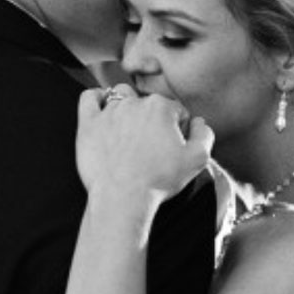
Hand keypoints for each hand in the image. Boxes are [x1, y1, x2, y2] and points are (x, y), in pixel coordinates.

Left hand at [75, 85, 213, 203]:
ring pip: (120, 96)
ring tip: (129, 128)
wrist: (122, 196)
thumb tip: (198, 121)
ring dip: (127, 105)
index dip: (178, 130)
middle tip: (152, 146)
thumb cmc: (159, 180)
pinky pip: (89, 98)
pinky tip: (101, 109)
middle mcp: (134, 103)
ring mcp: (109, 112)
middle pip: (149, 104)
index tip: (173, 148)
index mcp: (162, 107)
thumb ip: (204, 134)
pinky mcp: (88, 123)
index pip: (176, 111)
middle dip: (154, 121)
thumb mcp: (198, 159)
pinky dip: (95, 98)